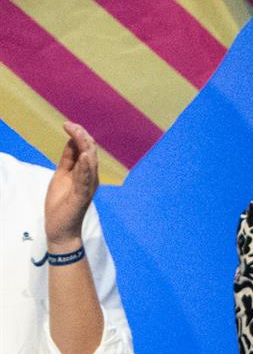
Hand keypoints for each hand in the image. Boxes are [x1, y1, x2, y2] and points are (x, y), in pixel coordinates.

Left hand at [44, 120, 98, 247]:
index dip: (78, 136)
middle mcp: (91, 177)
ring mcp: (88, 187)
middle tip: (70, 125)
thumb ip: (68, 160)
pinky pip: (85, 180)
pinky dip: (85, 168)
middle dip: (82, 137)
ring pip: (90, 163)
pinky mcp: (82, 196)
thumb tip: (71, 141)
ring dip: (85, 148)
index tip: (68, 124)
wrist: (61, 229)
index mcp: (85, 172)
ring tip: (78, 134)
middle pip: (90, 153)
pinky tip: (83, 157)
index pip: (85, 149)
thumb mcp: (62, 176)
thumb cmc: (62, 204)